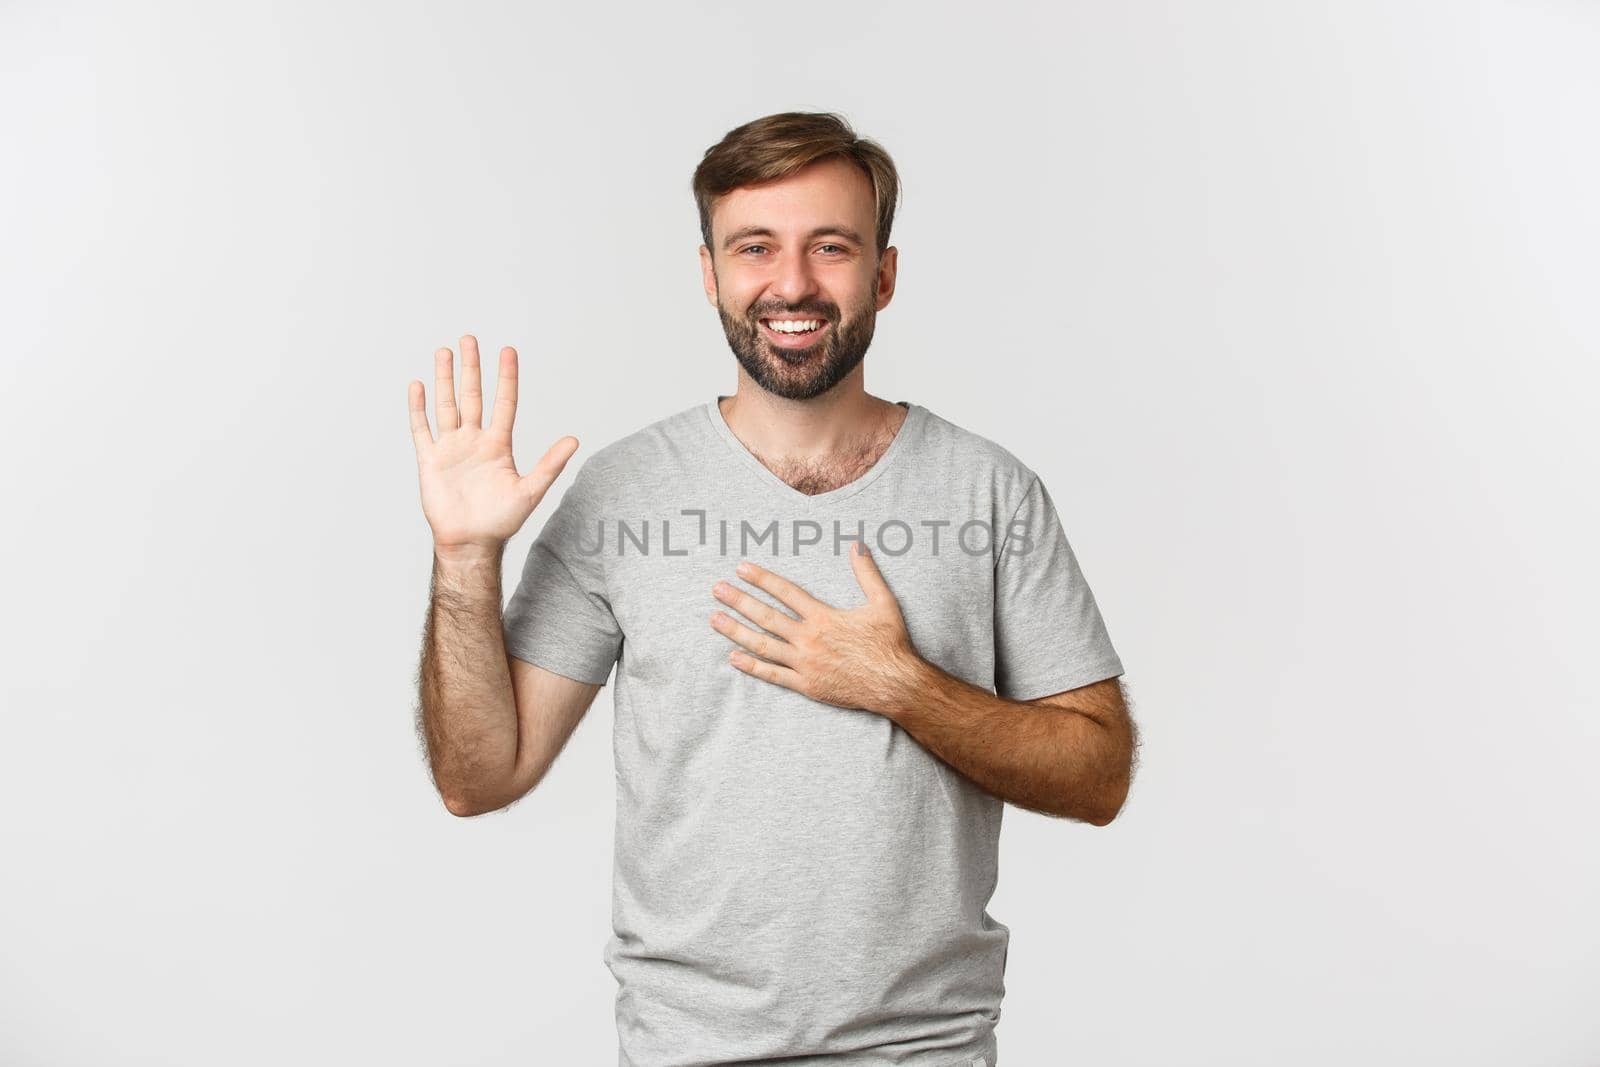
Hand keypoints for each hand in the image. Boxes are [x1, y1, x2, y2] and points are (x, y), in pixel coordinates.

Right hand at [409, 335, 576, 561]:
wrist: (470, 542)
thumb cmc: (500, 521)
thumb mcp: (530, 490)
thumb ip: (550, 464)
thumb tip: (574, 439)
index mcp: (498, 445)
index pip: (504, 403)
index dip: (506, 378)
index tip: (508, 351)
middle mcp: (474, 441)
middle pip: (472, 396)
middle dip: (471, 368)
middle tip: (470, 339)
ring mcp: (451, 448)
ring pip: (446, 405)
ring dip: (445, 379)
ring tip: (444, 352)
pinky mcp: (430, 460)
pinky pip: (422, 429)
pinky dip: (419, 408)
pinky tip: (419, 385)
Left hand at [709, 541, 925, 713]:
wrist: (895, 685)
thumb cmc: (890, 644)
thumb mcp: (883, 603)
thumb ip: (867, 574)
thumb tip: (857, 545)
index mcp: (823, 617)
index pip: (786, 593)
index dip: (762, 579)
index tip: (742, 568)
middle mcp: (809, 639)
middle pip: (766, 616)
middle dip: (739, 601)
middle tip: (717, 589)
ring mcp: (804, 664)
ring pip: (763, 645)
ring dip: (736, 631)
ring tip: (715, 619)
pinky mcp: (806, 685)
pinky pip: (773, 675)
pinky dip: (752, 667)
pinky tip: (733, 657)